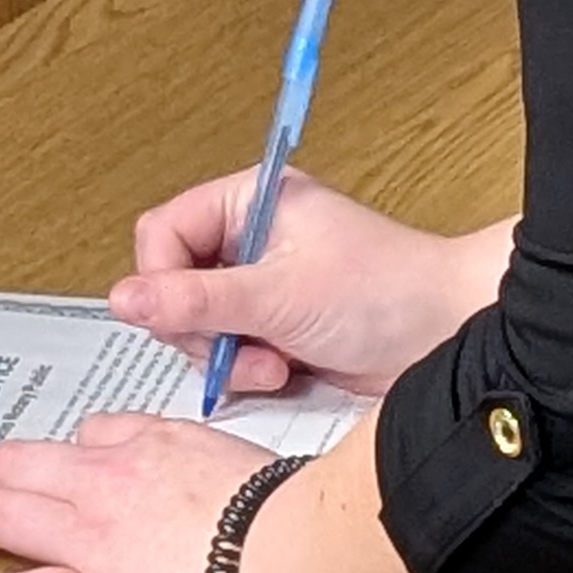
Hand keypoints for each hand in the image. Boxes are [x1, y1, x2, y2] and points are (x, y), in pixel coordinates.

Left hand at [0, 414, 276, 572]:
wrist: (284, 558)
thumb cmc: (287, 514)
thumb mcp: (256, 460)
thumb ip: (227, 464)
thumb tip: (238, 478)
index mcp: (157, 442)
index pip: (95, 434)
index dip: (78, 451)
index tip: (76, 462)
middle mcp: (113, 481)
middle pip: (29, 461)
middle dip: (5, 473)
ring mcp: (97, 537)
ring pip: (10, 514)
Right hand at [107, 170, 511, 397]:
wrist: (446, 334)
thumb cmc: (386, 291)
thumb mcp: (277, 295)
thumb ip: (196, 300)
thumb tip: (126, 298)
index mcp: (248, 201)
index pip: (162, 233)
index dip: (160, 279)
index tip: (179, 317)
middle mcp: (250, 239)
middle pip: (173, 284)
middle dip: (200, 328)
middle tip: (236, 344)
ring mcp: (262, 285)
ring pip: (197, 326)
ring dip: (227, 355)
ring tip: (271, 362)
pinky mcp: (276, 326)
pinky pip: (228, 351)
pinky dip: (246, 369)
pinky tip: (283, 371)